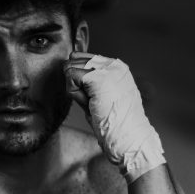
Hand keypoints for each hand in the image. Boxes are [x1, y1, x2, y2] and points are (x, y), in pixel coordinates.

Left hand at [64, 52, 165, 181]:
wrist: (127, 136)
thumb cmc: (112, 122)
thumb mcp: (99, 96)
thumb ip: (85, 82)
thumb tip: (66, 66)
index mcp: (116, 67)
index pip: (83, 57)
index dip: (76, 76)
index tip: (90, 95)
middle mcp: (113, 64)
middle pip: (74, 61)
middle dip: (75, 83)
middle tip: (93, 102)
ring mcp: (107, 68)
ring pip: (71, 68)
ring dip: (75, 89)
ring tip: (93, 103)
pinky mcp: (99, 76)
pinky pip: (70, 76)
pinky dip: (74, 92)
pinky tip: (89, 102)